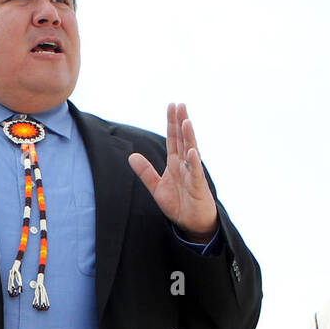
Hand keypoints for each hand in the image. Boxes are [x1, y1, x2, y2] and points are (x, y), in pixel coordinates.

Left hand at [128, 102, 218, 240]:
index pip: (173, 139)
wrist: (192, 224)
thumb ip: (145, 172)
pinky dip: (194, 163)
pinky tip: (192, 152)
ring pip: (191, 152)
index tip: (172, 106)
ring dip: (189, 137)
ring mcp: (193, 174)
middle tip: (179, 105)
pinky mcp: (198, 187)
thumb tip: (131, 156)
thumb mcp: (157, 187)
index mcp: (175, 163)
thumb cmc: (179, 204)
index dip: (172, 123)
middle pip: (183, 140)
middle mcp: (185, 165)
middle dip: (180, 122)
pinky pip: (196, 173)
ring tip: (186, 121)